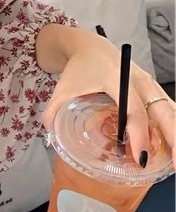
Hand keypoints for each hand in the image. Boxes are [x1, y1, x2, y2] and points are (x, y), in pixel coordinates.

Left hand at [41, 28, 175, 166]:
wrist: (90, 46)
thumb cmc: (78, 69)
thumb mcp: (63, 87)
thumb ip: (54, 109)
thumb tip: (49, 133)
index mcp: (116, 78)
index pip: (134, 109)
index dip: (139, 134)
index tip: (140, 157)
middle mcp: (139, 80)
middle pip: (164, 110)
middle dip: (173, 137)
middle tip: (174, 164)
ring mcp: (149, 83)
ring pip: (171, 109)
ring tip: (175, 160)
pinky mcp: (153, 87)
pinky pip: (169, 108)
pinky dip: (173, 126)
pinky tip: (172, 145)